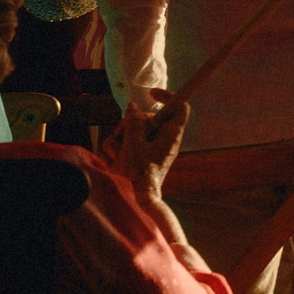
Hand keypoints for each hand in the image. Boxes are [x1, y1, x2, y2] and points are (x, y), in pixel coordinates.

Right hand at [109, 87, 189, 201]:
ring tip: (119, 155)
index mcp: (170, 135)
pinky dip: (115, 151)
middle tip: (123, 135)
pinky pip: (122, 144)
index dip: (169, 96)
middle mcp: (161, 140)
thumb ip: (134, 123)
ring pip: (131, 131)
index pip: (179, 107)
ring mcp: (148, 148)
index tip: (151, 93)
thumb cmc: (140, 174)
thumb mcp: (134, 144)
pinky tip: (114, 161)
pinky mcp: (136, 157)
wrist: (133, 200)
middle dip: (130, 124)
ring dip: (119, 141)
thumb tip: (133, 108)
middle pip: (146, 118)